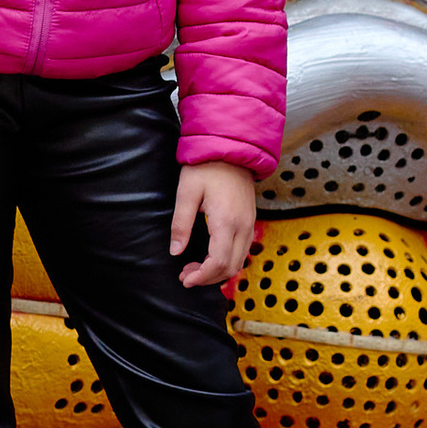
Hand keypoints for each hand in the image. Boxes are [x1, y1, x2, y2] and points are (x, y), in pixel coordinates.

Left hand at [171, 159, 259, 288]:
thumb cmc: (207, 166)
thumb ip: (181, 224)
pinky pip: (242, 250)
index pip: (218, 262)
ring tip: (194, 268)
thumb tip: (175, 251)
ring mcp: (249, 224)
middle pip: (230, 267)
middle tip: (185, 275)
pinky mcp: (250, 220)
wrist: (232, 148)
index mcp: (226, 221)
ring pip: (238, 261)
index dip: (202, 277)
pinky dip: (227, 260)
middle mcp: (243, 226)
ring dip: (218, 271)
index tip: (185, 279)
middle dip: (208, 278)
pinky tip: (210, 257)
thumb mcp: (187, 192)